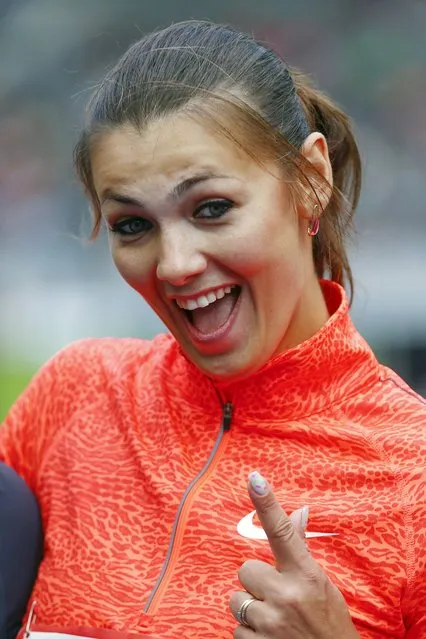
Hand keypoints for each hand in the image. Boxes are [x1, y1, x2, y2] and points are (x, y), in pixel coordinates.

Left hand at [230, 471, 359, 637]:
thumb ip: (300, 549)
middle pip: (245, 570)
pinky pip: (235, 630)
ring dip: (250, 612)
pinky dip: (249, 636)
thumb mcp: (321, 584)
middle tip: (278, 599)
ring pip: (237, 601)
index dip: (266, 503)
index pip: (281, 532)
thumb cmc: (329, 622)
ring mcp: (270, 623)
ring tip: (276, 623)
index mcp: (305, 576)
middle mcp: (287, 596)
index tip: (254, 478)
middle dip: (256, 584)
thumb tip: (299, 511)